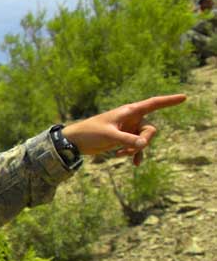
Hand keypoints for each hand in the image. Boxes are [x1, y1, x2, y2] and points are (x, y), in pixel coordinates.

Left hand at [62, 94, 186, 164]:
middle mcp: (131, 119)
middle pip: (150, 130)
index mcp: (128, 111)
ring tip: (122, 155)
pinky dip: (135, 154)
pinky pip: (136, 147)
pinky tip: (132, 163)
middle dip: (144, 141)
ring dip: (137, 149)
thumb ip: (128, 140)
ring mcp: (128, 129)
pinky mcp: (123, 139)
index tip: (184, 97)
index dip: (169, 101)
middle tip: (132, 149)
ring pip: (144, 140)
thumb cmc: (90, 133)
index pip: (153, 104)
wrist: (75, 141)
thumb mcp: (110, 136)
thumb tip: (144, 146)